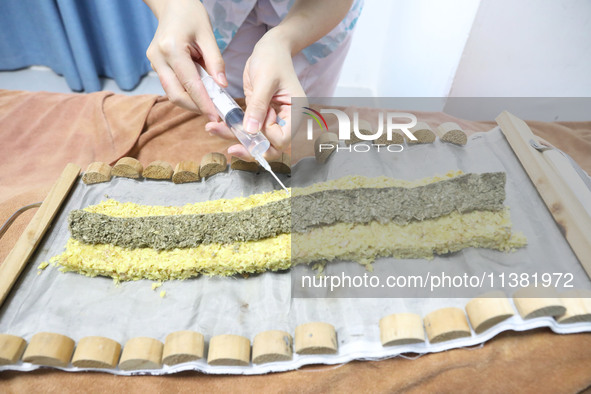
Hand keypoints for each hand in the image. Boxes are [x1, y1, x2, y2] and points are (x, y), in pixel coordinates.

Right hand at [144, 0, 225, 120]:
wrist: (172, 4)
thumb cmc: (191, 14)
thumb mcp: (207, 35)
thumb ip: (215, 62)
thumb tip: (222, 86)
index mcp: (171, 49)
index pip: (190, 84)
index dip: (203, 103)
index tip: (216, 115)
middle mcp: (158, 58)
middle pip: (176, 94)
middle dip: (195, 107)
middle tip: (214, 114)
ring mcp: (154, 63)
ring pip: (172, 93)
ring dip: (190, 102)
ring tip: (209, 104)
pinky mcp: (156, 65)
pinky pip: (171, 85)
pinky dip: (185, 92)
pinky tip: (200, 93)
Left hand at [206, 31, 305, 160]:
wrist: (270, 47)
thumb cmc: (272, 59)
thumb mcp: (264, 81)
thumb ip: (258, 106)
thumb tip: (250, 130)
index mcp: (295, 113)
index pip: (282, 139)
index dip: (267, 135)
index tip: (258, 118)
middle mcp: (285, 120)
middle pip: (270, 147)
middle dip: (250, 148)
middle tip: (231, 149)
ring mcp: (271, 119)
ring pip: (255, 140)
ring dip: (235, 139)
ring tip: (213, 129)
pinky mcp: (258, 115)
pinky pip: (246, 129)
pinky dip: (232, 128)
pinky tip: (217, 125)